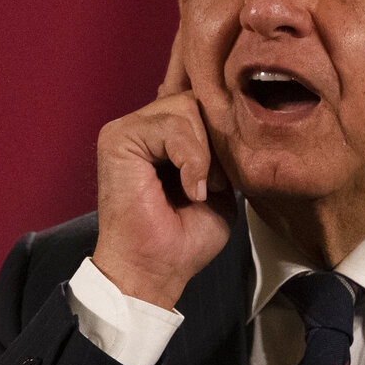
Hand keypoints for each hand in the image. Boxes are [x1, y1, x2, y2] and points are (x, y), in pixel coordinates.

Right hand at [92, 31, 235, 309]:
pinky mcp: (118, 137)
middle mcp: (147, 123)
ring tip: (202, 188)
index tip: (240, 110)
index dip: (222, 95)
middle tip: (218, 183)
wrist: (157, 271)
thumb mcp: (223, 181)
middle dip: (219, 139)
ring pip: (189, 107)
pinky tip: (190, 189)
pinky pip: (172, 123)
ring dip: (206, 153)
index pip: (202, 94)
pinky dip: (191, 157)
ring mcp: (129, 128)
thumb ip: (225, 146)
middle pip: (200, 97)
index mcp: (168, 132)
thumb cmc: (187, 236)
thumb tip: (246, 109)